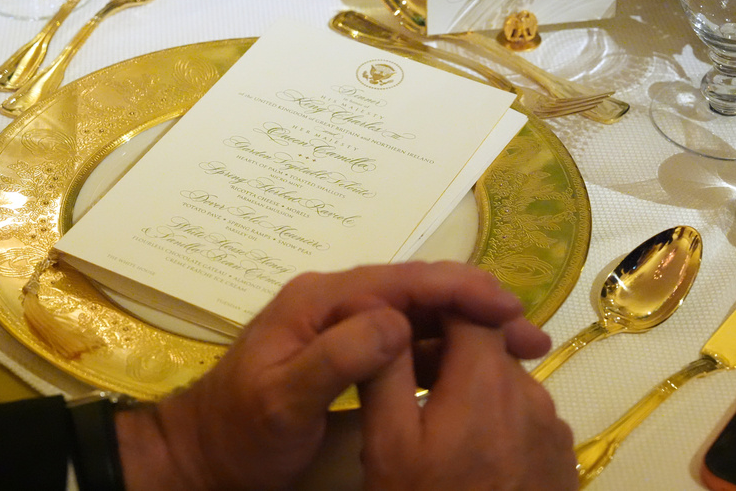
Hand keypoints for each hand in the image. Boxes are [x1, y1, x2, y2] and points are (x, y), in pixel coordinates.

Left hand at [116, 261, 548, 490]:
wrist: (205, 454)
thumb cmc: (239, 429)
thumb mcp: (281, 400)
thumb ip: (334, 359)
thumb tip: (396, 322)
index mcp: (322, 301)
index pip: (401, 281)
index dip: (458, 288)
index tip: (508, 307)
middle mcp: (338, 304)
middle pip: (419, 294)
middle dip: (477, 307)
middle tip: (530, 334)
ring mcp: (345, 328)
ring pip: (420, 319)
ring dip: (470, 332)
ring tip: (522, 351)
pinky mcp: (352, 356)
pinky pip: (409, 347)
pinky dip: (447, 354)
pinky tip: (478, 371)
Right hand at [359, 316, 576, 490]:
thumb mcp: (389, 445)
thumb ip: (386, 373)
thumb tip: (386, 315)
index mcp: (486, 380)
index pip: (471, 309)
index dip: (439, 308)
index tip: (409, 324)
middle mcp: (531, 394)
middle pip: (489, 348)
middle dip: (452, 355)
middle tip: (412, 385)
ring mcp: (554, 429)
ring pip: (507, 384)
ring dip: (475, 390)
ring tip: (440, 429)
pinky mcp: (564, 460)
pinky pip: (526, 420)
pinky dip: (499, 422)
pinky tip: (474, 457)